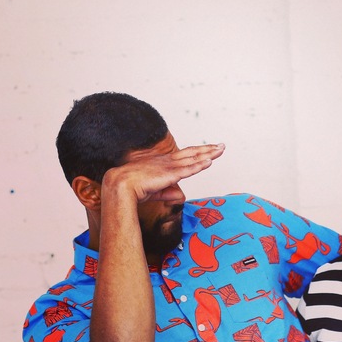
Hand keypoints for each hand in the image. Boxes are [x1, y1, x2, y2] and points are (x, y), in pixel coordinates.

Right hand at [103, 143, 224, 203]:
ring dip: (208, 154)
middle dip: (208, 149)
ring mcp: (169, 166)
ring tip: (221, 149)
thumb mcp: (155, 191)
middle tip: (222, 145)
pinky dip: (199, 165)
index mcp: (163, 163)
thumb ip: (169, 192)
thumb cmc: (133, 189)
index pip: (185, 155)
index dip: (198, 152)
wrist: (119, 186)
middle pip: (192, 153)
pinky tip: (209, 162)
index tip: (210, 150)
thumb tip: (181, 195)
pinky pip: (187, 169)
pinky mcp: (168, 174)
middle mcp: (167, 161)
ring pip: (193, 158)